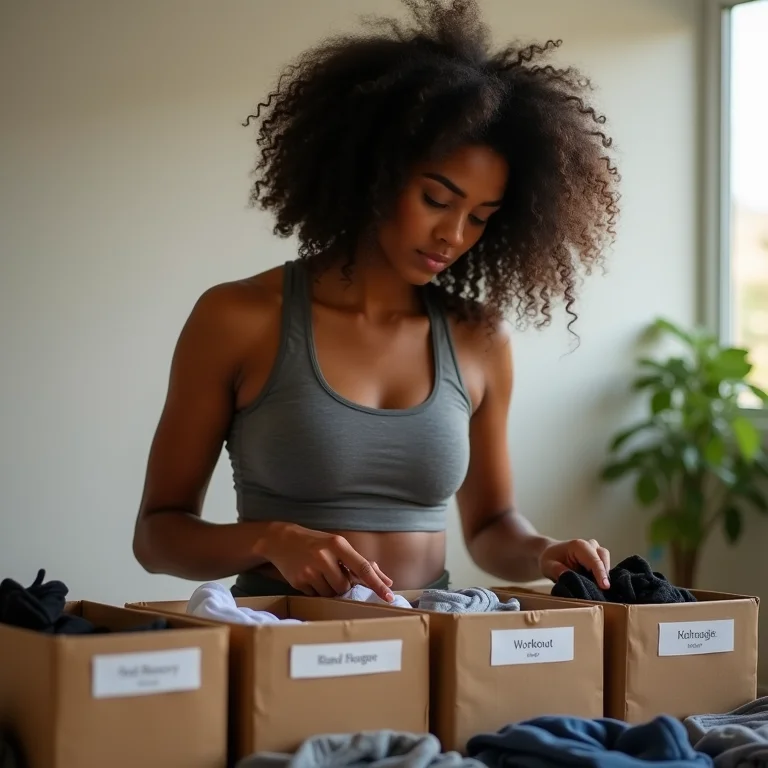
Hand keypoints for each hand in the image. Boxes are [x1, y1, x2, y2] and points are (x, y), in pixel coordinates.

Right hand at [264, 523, 394, 600]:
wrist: (281, 539)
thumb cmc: (316, 542)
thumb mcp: (337, 545)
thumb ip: (360, 562)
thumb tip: (386, 580)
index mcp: (338, 545)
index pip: (362, 567)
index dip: (377, 583)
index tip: (389, 595)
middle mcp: (324, 556)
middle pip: (344, 586)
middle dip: (342, 584)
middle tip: (331, 571)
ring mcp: (310, 570)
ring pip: (331, 593)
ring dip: (329, 589)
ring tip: (319, 573)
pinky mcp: (298, 582)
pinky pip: (316, 595)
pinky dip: (316, 590)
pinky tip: (309, 576)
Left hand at [538, 538, 610, 589]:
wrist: (551, 553)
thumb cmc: (550, 558)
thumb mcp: (547, 565)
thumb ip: (557, 571)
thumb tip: (568, 577)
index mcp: (579, 546)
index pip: (593, 560)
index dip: (600, 573)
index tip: (605, 587)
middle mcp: (590, 545)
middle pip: (603, 559)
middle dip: (604, 575)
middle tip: (601, 592)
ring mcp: (596, 551)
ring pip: (606, 562)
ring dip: (604, 576)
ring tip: (598, 590)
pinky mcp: (599, 559)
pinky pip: (605, 567)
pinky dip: (603, 577)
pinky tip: (599, 587)